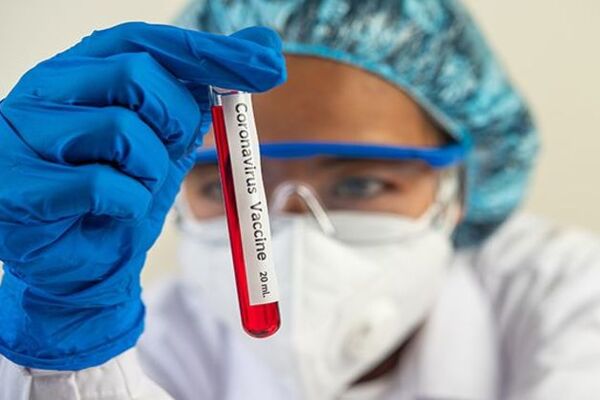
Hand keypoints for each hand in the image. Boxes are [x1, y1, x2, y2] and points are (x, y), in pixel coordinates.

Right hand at [0, 22, 284, 369]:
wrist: (86, 265)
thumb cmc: (124, 194)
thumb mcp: (169, 139)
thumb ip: (203, 92)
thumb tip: (266, 45)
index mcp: (82, 71)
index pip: (146, 42)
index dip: (210, 52)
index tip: (269, 65)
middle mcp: (44, 90)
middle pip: (136, 74)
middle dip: (175, 120)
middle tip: (168, 151)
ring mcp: (20, 135)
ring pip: (121, 130)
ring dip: (150, 171)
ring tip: (132, 188)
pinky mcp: (14, 186)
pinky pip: (102, 184)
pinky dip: (128, 203)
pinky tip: (112, 212)